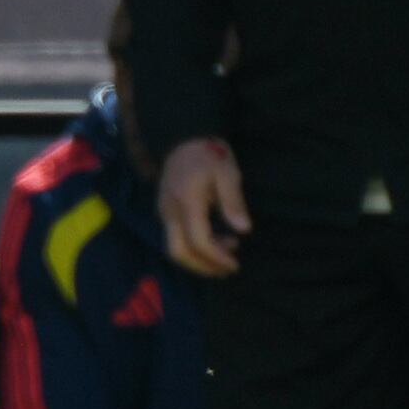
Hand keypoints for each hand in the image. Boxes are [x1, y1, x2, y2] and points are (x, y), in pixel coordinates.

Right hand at [156, 137, 249, 279]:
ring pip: (175, 247)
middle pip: (178, 252)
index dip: (216, 257)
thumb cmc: (208, 154)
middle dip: (202, 266)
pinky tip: (217, 238)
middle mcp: (170, 212)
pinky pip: (176, 237)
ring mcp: (164, 212)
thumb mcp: (227, 173)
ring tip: (229, 250)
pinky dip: (195, 246)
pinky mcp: (165, 211)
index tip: (235, 264)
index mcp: (187, 203)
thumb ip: (233, 202)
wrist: (182, 138)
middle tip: (227, 270)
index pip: (198, 241)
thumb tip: (243, 230)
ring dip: (200, 257)